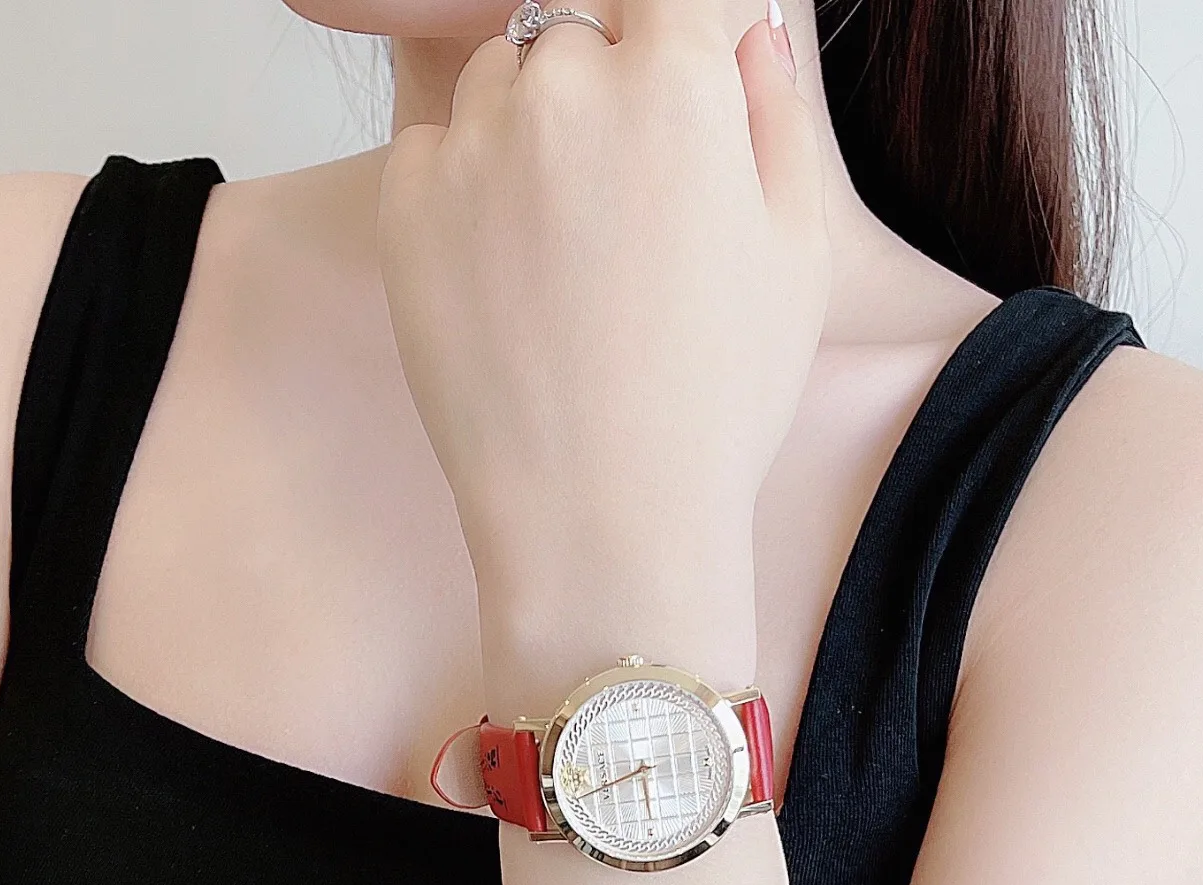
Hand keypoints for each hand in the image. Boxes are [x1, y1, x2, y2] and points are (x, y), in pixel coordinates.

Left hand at [375, 0, 828, 637]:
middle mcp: (567, 84)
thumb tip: (748, 34)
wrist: (604, 518)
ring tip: (558, 252)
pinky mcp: (405, 204)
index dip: (661, 46)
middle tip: (615, 210)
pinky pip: (431, 149)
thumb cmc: (713, 403)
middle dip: (596, 93)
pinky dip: (461, 189)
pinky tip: (504, 279)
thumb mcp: (796, 255)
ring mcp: (476, 142)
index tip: (662, 104)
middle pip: (572, 32)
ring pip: (494, 82)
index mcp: (678, 79)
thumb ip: (777, 114)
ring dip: (522, 131)